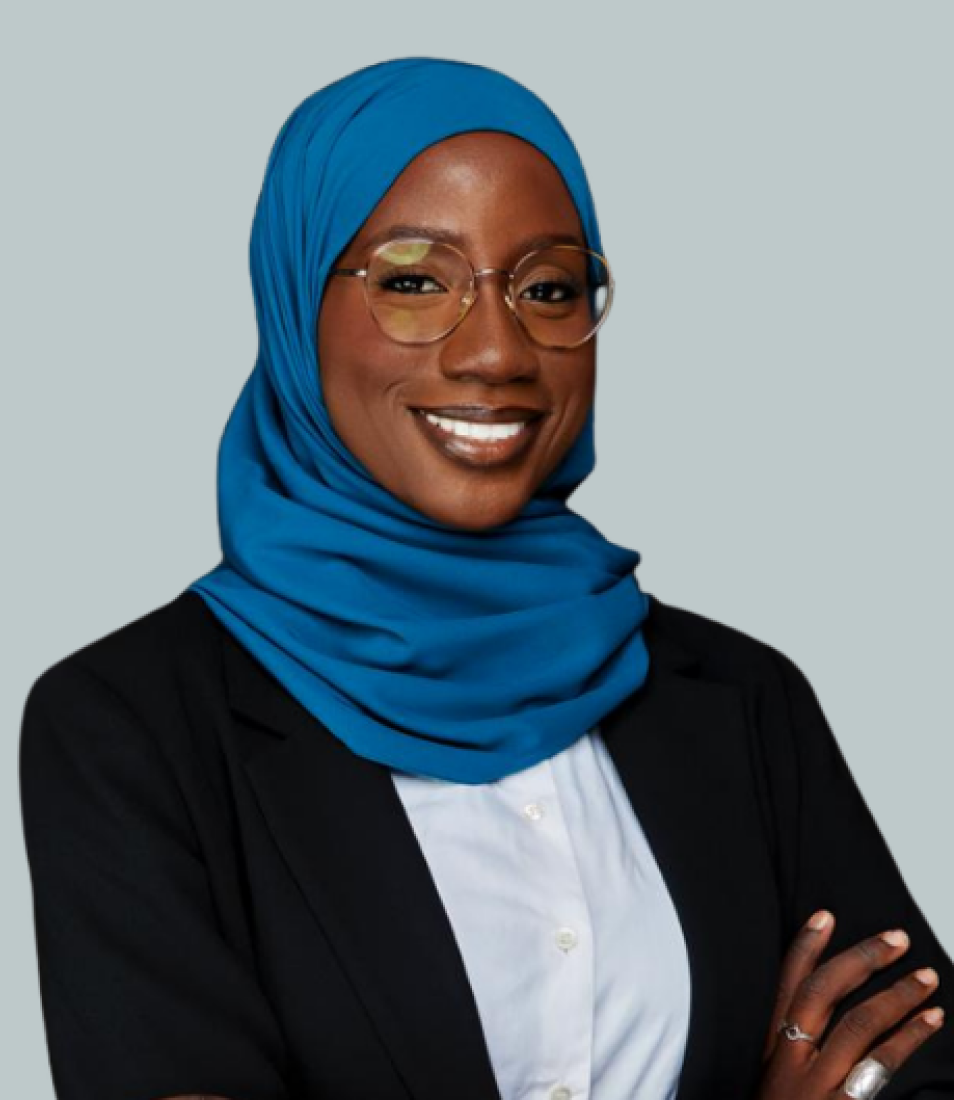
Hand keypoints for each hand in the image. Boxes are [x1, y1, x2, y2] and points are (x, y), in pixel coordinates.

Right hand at [756, 910, 944, 1098]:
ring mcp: (815, 1086)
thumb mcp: (764, 1080)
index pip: (782, 984)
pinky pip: (881, 1066)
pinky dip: (909, 1038)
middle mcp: (786, 1060)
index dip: (804, 947)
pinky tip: (932, 1020)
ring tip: (926, 976)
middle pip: (822, 994)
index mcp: (763, 1045)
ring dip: (896, 995)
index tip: (827, 915)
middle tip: (896, 938)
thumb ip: (782, 1046)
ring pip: (858, 1025)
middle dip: (860, 959)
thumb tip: (807, 1013)